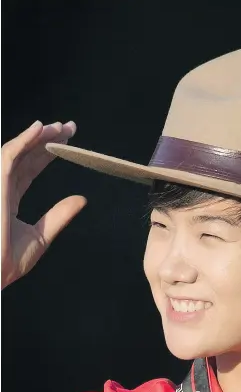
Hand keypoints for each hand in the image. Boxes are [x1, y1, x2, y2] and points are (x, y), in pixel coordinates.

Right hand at [1, 121, 86, 289]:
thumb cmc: (6, 263)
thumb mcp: (40, 236)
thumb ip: (59, 216)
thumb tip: (81, 199)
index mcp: (7, 199)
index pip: (28, 169)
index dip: (46, 154)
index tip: (67, 141)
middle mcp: (0, 188)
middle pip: (24, 156)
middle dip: (46, 140)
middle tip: (69, 128)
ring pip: (17, 151)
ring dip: (38, 137)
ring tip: (60, 128)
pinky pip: (8, 157)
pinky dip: (23, 141)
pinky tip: (40, 129)